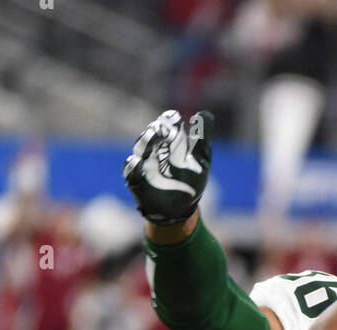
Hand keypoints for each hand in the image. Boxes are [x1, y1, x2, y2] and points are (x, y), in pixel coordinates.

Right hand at [124, 109, 212, 226]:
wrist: (181, 208)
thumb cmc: (191, 180)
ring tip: (152, 137)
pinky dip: (133, 167)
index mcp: (170, 141)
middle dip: (156, 131)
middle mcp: (154, 149)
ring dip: (145, 142)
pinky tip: (138, 162)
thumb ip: (202, 138)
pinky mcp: (136, 180)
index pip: (167, 125)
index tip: (174, 118)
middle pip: (151, 134)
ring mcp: (144, 164)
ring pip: (140, 149)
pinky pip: (131, 172)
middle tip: (163, 128)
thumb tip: (204, 114)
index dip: (170, 121)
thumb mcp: (201, 160)